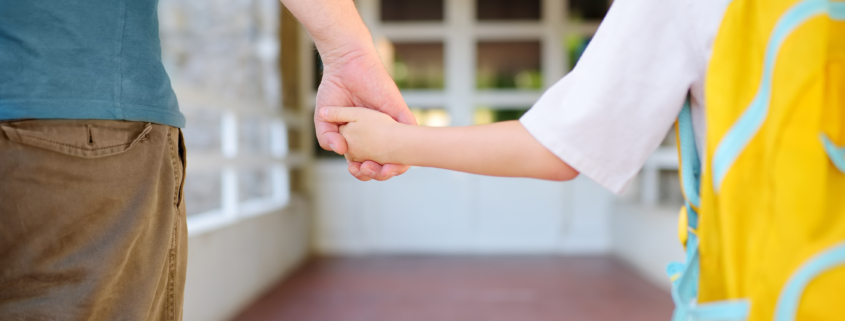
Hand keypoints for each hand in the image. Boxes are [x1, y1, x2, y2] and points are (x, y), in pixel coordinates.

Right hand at [314, 48, 416, 180]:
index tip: (355, 169)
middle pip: (384, 164)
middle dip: (378, 174)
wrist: (346, 65)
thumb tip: (340, 150)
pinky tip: (402, 158)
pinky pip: (411, 133)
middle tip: (368, 169)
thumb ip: (326, 137)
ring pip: (400, 154)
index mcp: (360, 140)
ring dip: (394, 167)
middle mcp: (377, 136)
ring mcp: (390, 126)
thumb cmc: (334, 90)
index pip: (365, 164)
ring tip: (383, 169)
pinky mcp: (400, 114)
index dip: (362, 172)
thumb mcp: (323, 119)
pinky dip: (410, 148)